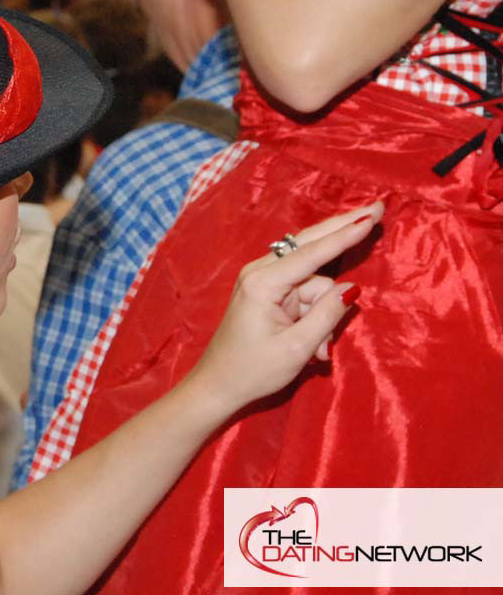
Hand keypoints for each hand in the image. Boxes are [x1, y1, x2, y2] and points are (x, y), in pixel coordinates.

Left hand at [186, 201, 382, 414]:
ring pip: (313, 282)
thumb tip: (352, 288)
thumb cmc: (253, 370)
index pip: (312, 253)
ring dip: (325, 313)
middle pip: (311, 246)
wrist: (218, 385)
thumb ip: (327, 315)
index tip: (371, 215)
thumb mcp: (296, 348)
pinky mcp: (267, 292)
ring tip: (319, 352)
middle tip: (377, 209)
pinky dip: (315, 316)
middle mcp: (260, 272)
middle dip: (344, 232)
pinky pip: (304, 294)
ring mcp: (262, 280)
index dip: (345, 234)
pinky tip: (316, 347)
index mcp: (262, 283)